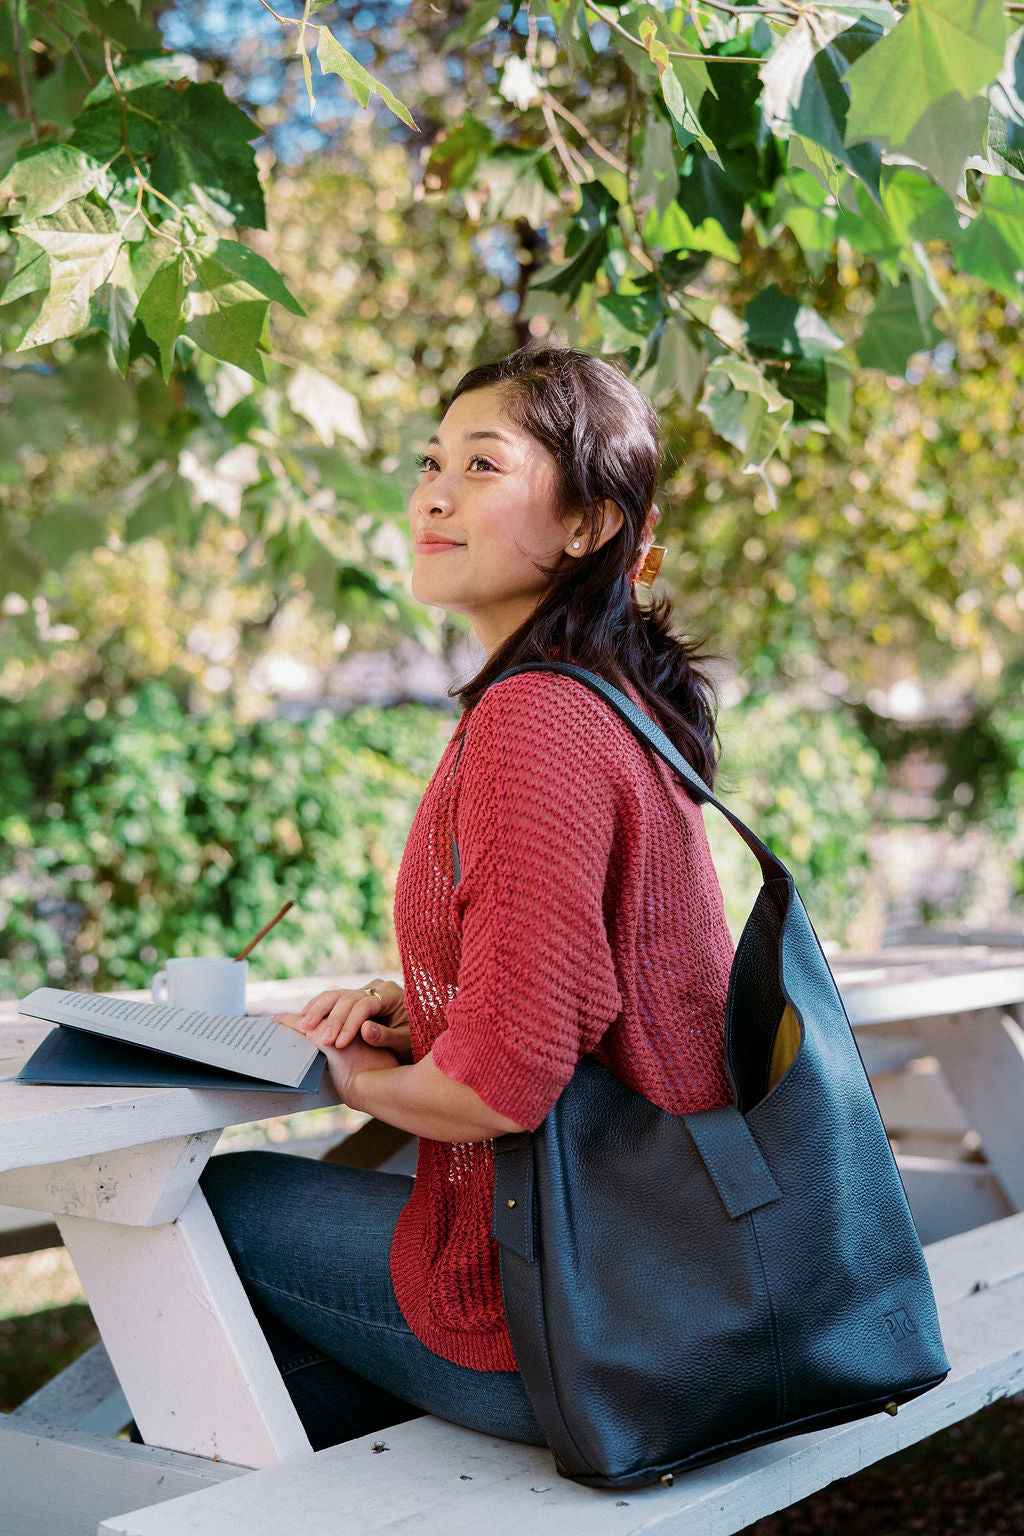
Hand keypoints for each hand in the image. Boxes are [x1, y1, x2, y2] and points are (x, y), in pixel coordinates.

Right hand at [273, 979, 411, 1059]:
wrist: (415, 1031)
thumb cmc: (413, 1038)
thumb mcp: (405, 1040)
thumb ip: (387, 1036)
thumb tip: (364, 1030)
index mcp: (391, 994)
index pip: (364, 1005)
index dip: (350, 1024)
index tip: (339, 1044)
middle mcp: (376, 988)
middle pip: (348, 998)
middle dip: (332, 1020)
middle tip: (322, 1040)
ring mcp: (364, 990)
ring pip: (336, 994)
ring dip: (318, 1009)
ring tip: (304, 1025)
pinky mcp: (354, 997)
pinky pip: (333, 998)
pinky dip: (318, 1006)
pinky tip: (304, 1016)